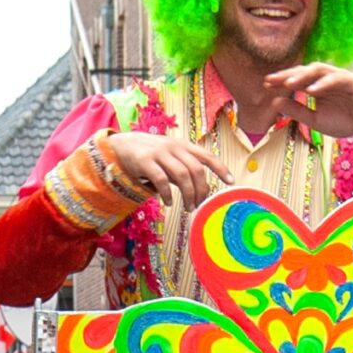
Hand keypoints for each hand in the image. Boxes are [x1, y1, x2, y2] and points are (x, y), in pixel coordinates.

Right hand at [104, 130, 228, 211]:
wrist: (121, 145)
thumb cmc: (151, 155)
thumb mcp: (171, 157)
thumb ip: (185, 168)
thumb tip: (203, 189)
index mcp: (183, 145)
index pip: (207, 156)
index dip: (221, 168)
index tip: (231, 182)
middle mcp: (173, 147)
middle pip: (196, 169)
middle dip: (202, 189)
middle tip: (199, 205)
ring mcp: (159, 153)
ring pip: (182, 175)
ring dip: (188, 194)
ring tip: (188, 207)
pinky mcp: (144, 161)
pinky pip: (161, 180)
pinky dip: (168, 194)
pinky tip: (169, 202)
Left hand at [264, 62, 352, 144]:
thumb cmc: (345, 122)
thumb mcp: (315, 120)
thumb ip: (297, 110)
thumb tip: (275, 102)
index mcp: (317, 86)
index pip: (297, 79)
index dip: (281, 81)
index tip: (265, 84)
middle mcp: (327, 78)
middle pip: (304, 71)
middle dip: (287, 75)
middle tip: (271, 80)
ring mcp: (340, 76)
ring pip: (318, 70)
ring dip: (302, 76)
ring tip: (288, 84)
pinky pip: (336, 78)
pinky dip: (323, 84)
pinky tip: (311, 90)